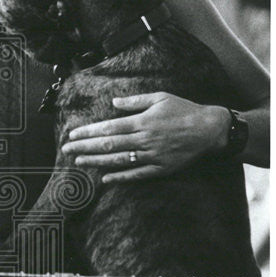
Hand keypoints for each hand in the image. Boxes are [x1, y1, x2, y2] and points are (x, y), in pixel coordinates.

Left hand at [61, 92, 228, 182]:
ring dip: (96, 162)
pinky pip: (137, 175)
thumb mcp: (160, 97)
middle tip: (66, 149)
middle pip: (108, 145)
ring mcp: (152, 155)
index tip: (72, 134)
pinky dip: (120, 177)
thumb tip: (114, 103)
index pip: (108, 128)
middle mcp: (144, 139)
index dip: (88, 132)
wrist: (210, 130)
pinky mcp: (160, 168)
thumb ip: (135, 102)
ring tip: (78, 162)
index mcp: (142, 121)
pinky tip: (104, 179)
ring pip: (118, 160)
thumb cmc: (184, 110)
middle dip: (84, 147)